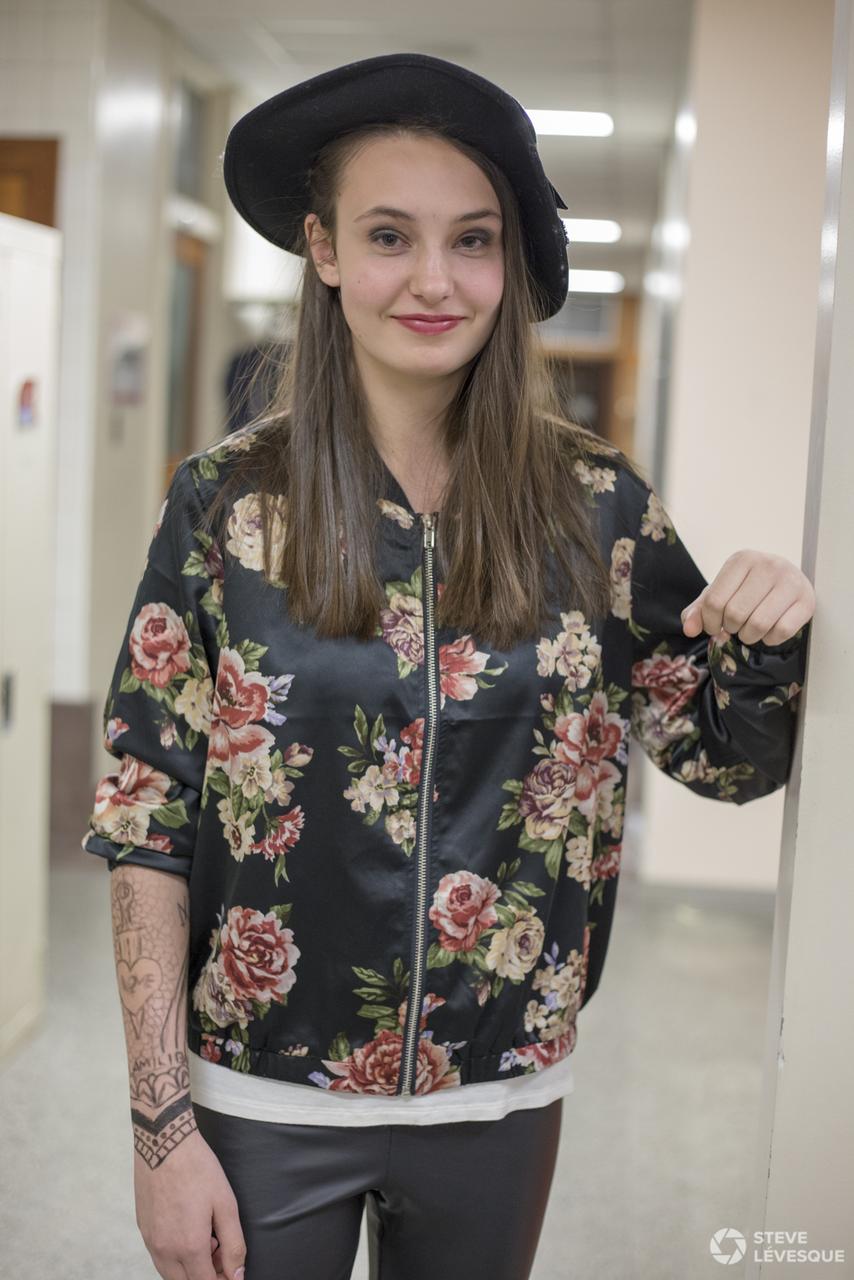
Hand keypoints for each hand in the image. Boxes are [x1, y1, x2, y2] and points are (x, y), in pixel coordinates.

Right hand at [134, 1127, 246, 1279]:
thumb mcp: (226, 1204)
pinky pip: (158, 1256)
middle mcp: (165, 1250)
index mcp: (189, 1246)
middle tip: (220, 1252)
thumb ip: (234, 1244)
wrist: (164, 1142)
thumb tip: (237, 1274)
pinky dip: (175, 1255)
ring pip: (169, 1273)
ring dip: (189, 1268)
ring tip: (206, 1238)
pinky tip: (188, 1230)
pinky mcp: (142, 1229)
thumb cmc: (197, 1169)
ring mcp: (150, 1241)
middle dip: (205, 1275)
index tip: (232, 1272)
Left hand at [680, 550, 815, 645]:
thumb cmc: (748, 589)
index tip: (715, 625)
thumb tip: (689, 630)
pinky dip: (770, 640)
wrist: (788, 583)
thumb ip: (699, 611)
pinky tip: (769, 632)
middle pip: (734, 614)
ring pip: (758, 625)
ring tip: (749, 630)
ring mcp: (790, 581)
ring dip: (748, 637)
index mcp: (741, 559)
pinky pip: (781, 632)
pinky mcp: (807, 600)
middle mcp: (768, 564)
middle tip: (735, 626)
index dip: (709, 623)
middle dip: (730, 629)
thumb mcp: (721, 593)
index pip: (713, 602)